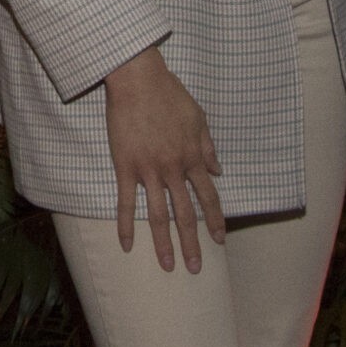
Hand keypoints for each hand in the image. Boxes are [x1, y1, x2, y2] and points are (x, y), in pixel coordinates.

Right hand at [103, 46, 226, 271]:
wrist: (138, 79)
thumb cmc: (169, 93)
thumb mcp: (198, 118)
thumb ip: (208, 146)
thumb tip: (219, 169)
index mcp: (192, 157)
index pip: (208, 197)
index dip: (215, 220)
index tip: (220, 240)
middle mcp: (173, 169)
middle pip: (185, 214)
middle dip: (192, 243)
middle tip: (195, 268)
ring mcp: (149, 170)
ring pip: (159, 215)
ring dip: (164, 243)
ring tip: (167, 266)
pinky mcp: (125, 166)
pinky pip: (126, 202)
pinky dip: (125, 225)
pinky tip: (126, 245)